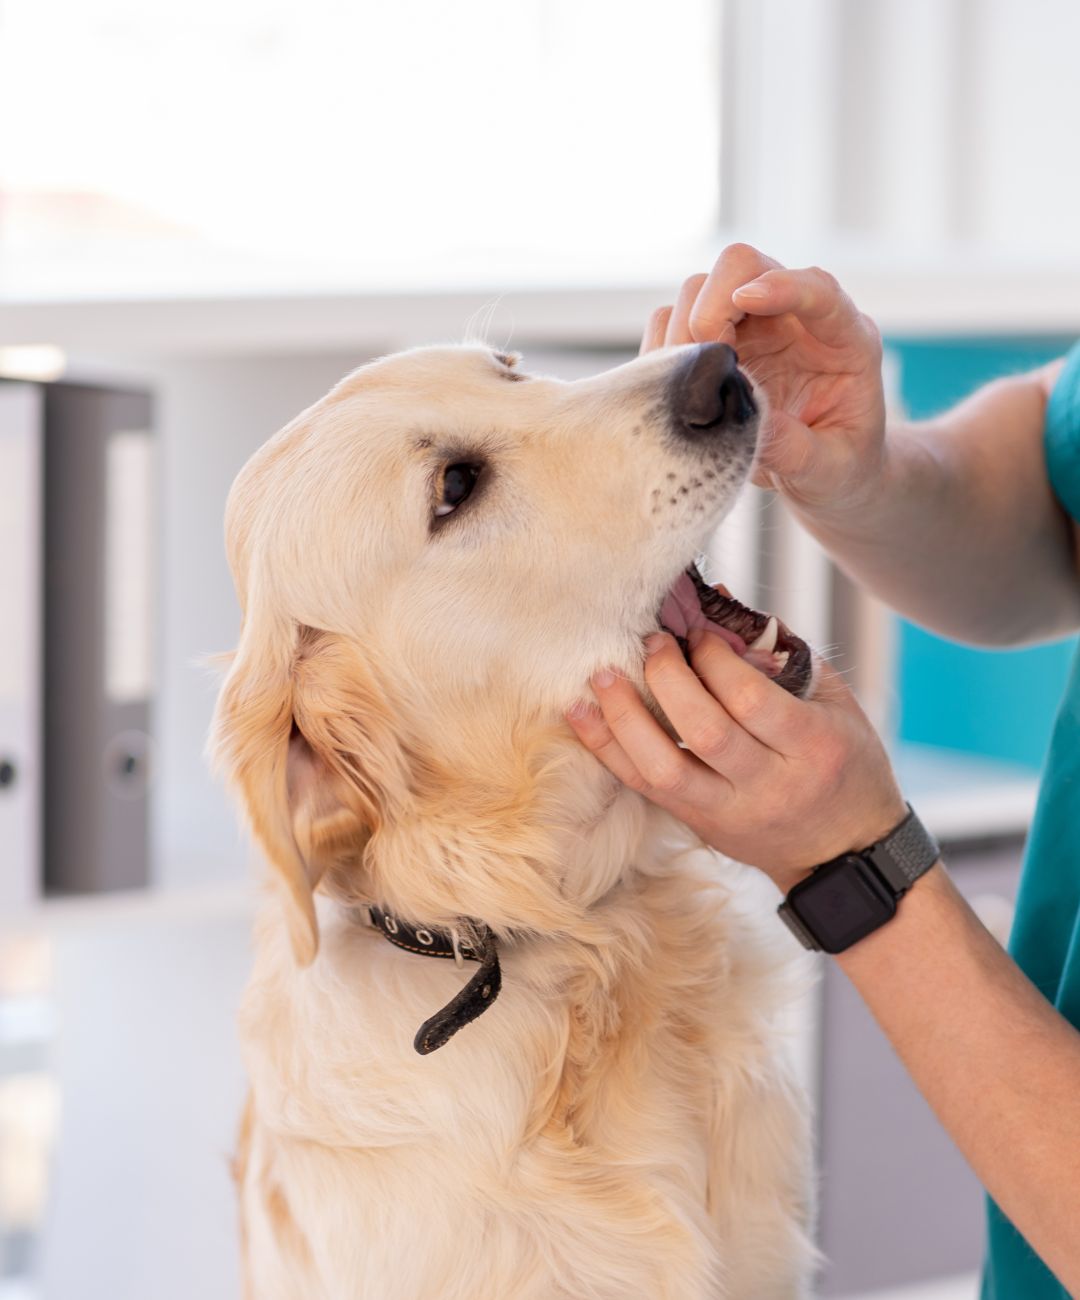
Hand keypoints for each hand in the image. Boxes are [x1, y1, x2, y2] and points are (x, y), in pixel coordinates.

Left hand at [567, 628, 906, 894]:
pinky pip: (644, 788)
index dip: (714, 659)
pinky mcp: (699, 825)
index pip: (750, 700)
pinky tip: (582, 714)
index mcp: (813, 748)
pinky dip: (608, 748)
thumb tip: (715, 605)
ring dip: (624, 718)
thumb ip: (780, 656)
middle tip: (651, 642)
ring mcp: (729, 812)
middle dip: (667, 678)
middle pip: (704, 731)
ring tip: (603, 676)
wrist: (844, 854)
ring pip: (663, 768)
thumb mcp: (835, 705)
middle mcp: (769, 785)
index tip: (696, 632)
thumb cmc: (844, 763)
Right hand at [643, 244, 886, 517]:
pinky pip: (671, 323)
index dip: (780, 286)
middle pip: (742, 265)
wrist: (826, 477)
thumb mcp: (829, 468)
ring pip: (698, 291)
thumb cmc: (840, 468)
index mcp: (843, 340)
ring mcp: (750, 328)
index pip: (817, 288)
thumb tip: (745, 422)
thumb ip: (794, 448)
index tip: (745, 300)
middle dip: (711, 307)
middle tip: (705, 368)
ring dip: (682, 334)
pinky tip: (677, 392)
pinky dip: (663, 351)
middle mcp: (792, 320)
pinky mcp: (714, 345)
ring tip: (691, 391)